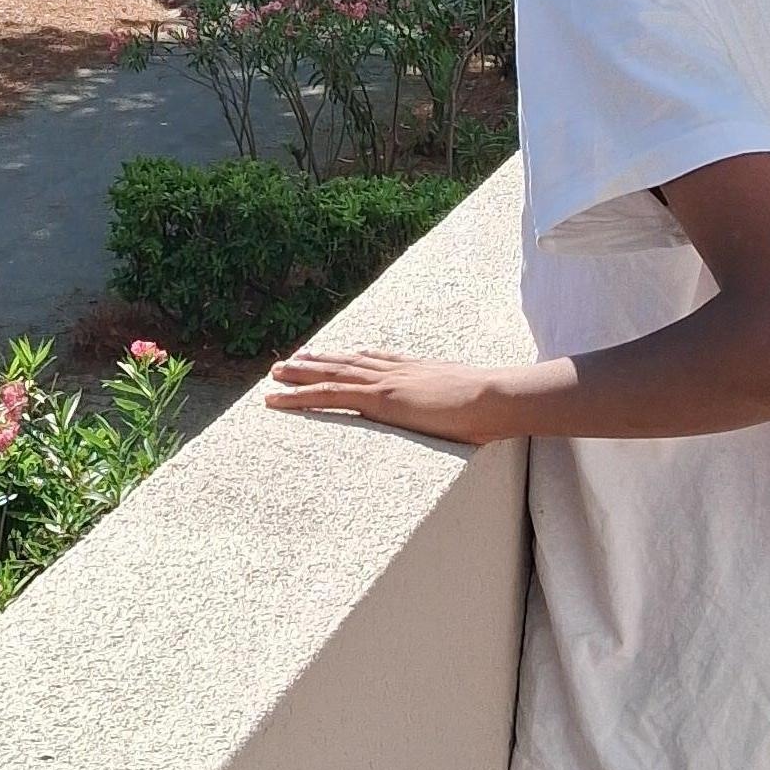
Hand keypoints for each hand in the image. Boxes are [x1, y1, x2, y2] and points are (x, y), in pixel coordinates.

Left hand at [262, 349, 510, 443]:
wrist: (493, 397)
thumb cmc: (492, 404)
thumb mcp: (471, 400)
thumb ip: (459, 403)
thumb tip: (469, 414)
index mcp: (417, 369)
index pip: (376, 359)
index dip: (352, 357)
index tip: (335, 355)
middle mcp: (395, 369)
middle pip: (348, 361)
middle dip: (319, 360)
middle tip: (291, 360)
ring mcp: (384, 382)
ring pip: (330, 374)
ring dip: (300, 373)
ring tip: (276, 373)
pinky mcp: (377, 399)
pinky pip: (328, 395)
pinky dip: (299, 396)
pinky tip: (279, 398)